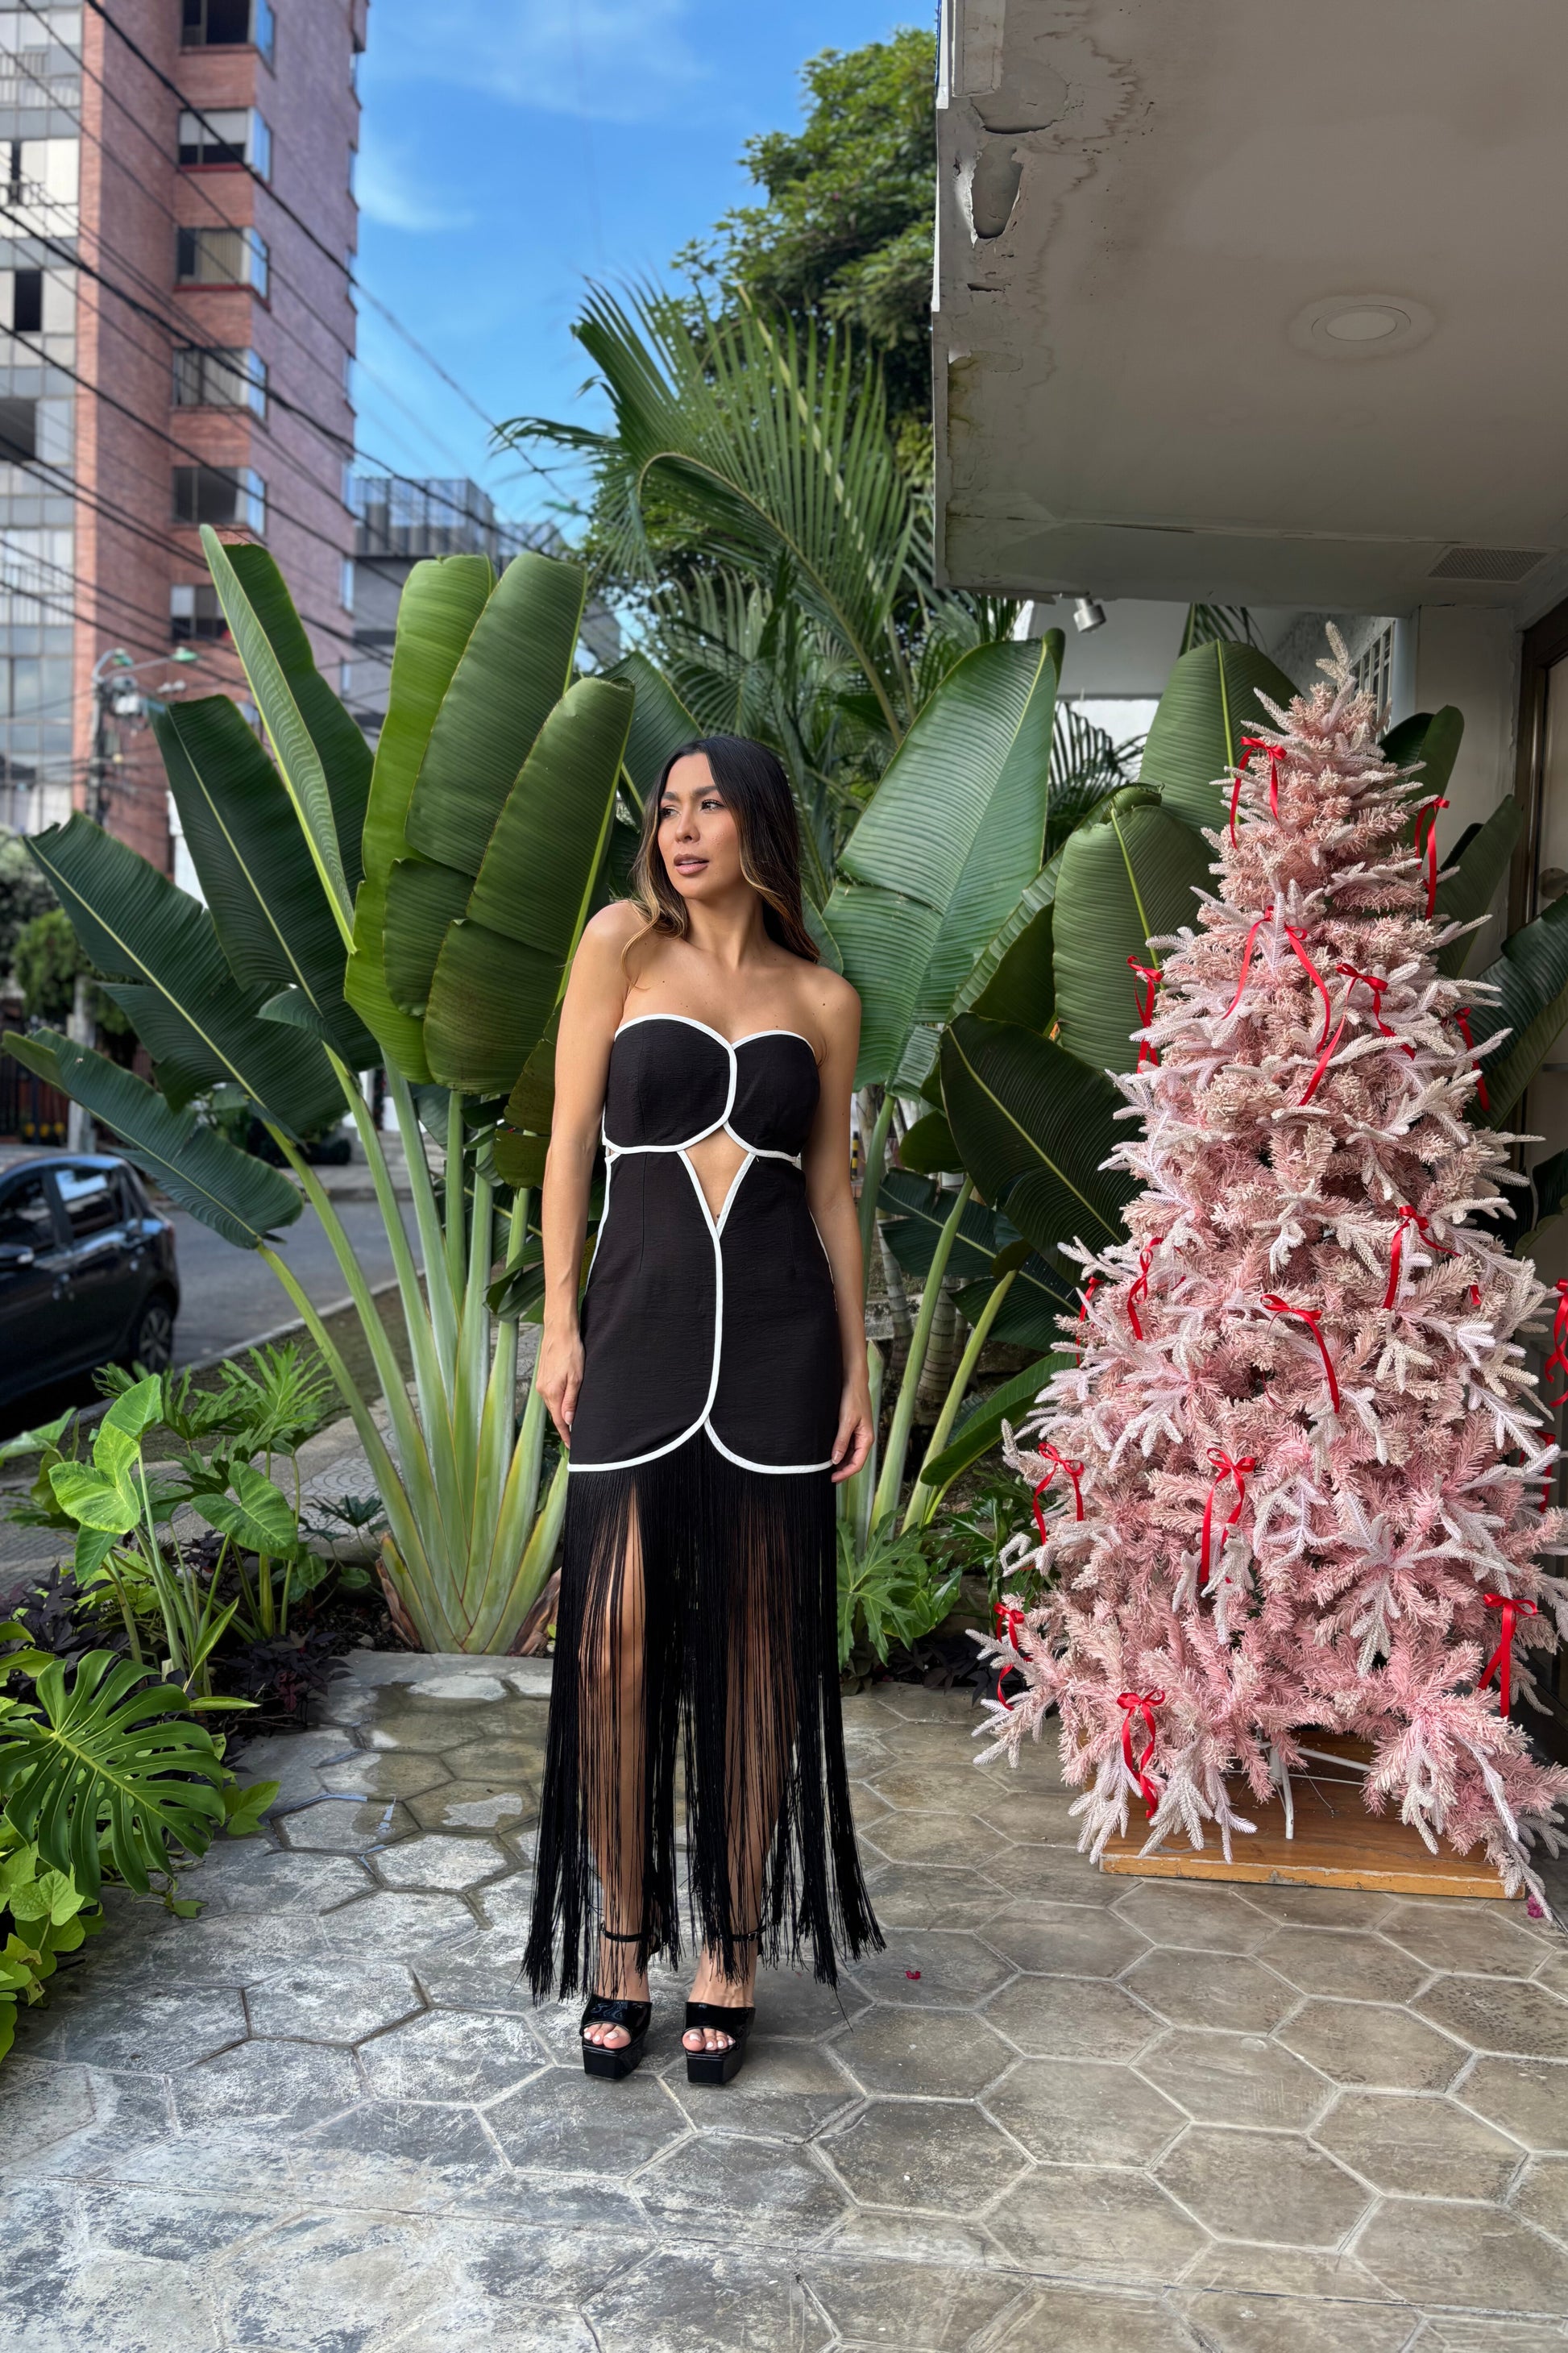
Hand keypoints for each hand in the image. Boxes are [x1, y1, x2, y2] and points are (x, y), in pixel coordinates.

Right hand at [537, 1321, 583, 1446]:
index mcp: (551, 1392)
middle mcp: (543, 1390)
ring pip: (553, 1404)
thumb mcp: (576, 1377)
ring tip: (572, 1423)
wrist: (559, 1330)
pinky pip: (551, 1394)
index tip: (572, 1445)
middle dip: (564, 1426)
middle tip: (575, 1437)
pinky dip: (558, 1402)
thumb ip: (571, 1400)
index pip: (558, 1421)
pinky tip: (566, 1402)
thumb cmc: (571, 1351)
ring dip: (562, 1413)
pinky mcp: (543, 1376)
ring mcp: (542, 1383)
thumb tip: (568, 1421)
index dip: (566, 1434)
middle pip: (554, 1413)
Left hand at [830, 1379, 873, 1485]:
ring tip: (825, 1466)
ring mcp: (858, 1433)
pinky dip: (838, 1451)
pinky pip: (846, 1445)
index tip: (832, 1479)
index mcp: (866, 1438)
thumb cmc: (852, 1397)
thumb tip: (836, 1460)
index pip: (857, 1464)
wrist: (853, 1379)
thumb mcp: (846, 1421)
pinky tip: (828, 1452)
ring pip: (849, 1454)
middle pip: (854, 1461)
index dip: (845, 1473)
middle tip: (826, 1476)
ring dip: (839, 1461)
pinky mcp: (852, 1428)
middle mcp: (863, 1438)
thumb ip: (841, 1441)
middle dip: (842, 1470)